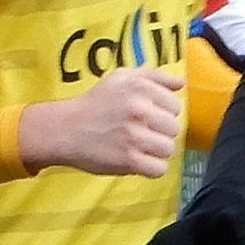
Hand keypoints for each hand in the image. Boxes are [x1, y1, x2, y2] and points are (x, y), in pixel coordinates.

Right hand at [19, 65, 184, 179]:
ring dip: (155, 151)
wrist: (64, 129)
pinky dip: (150, 168)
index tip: (146, 116)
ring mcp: (135, 136)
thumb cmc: (94, 104)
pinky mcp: (129, 160)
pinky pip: (159, 169)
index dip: (162, 113)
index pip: (175, 106)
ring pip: (169, 149)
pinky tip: (137, 160)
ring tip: (138, 146)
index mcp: (141, 88)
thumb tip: (180, 84)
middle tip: (139, 132)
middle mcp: (140, 110)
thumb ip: (153, 76)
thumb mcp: (120, 78)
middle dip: (159, 132)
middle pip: (174, 128)